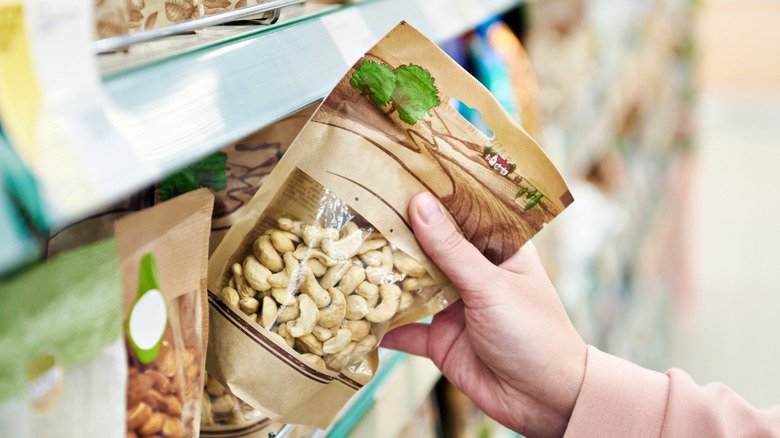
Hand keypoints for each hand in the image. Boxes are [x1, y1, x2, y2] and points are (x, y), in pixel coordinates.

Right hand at [381, 193, 586, 437]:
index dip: (435, 197)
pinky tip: (357, 316)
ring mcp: (456, 308)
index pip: (464, 215)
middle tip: (360, 213)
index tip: (400, 175)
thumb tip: (419, 203)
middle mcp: (474, 276)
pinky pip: (408, 331)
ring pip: (415, 288)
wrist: (544, 400)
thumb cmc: (533, 333)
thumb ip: (451, 249)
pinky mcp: (442, 341)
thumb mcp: (490, 285)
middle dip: (400, 237)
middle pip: (432, 250)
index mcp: (498, 252)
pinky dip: (386, 327)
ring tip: (349, 257)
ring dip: (388, 280)